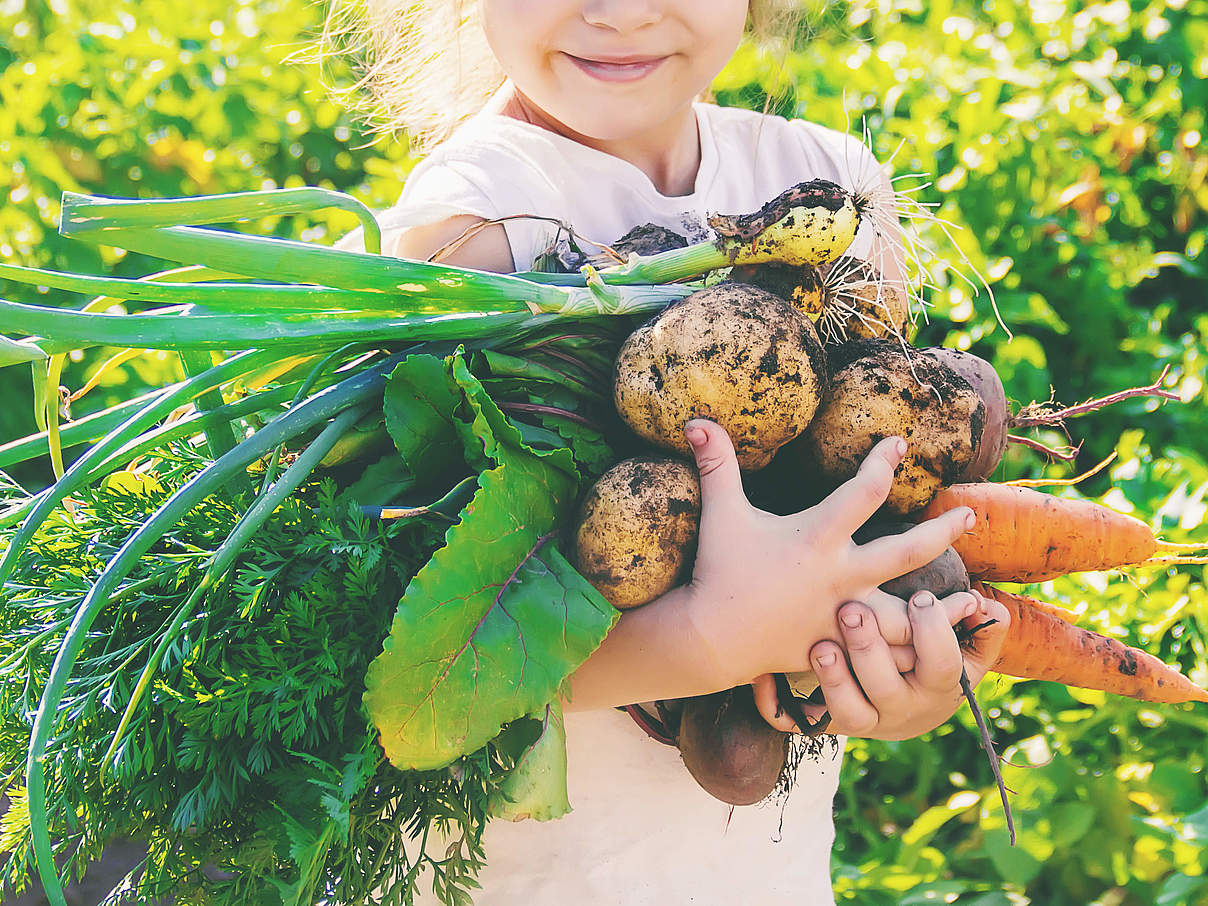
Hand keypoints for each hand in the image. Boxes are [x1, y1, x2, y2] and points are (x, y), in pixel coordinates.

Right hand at [680, 418, 976, 688]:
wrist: (712, 639)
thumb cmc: (718, 570)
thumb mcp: (721, 513)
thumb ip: (716, 465)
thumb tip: (696, 419)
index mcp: (817, 537)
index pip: (864, 491)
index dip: (884, 461)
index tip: (899, 444)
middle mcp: (840, 575)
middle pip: (908, 550)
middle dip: (943, 530)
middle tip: (969, 514)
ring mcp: (844, 615)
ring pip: (909, 613)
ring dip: (943, 607)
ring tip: (975, 599)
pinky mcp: (842, 646)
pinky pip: (887, 653)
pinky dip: (915, 650)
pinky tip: (937, 645)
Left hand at [752, 587, 1011, 739]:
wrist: (902, 710)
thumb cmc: (929, 661)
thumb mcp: (964, 651)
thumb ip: (981, 630)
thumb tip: (989, 608)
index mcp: (935, 686)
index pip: (942, 666)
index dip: (933, 634)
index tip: (920, 597)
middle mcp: (896, 709)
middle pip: (885, 689)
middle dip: (870, 651)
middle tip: (853, 610)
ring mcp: (859, 719)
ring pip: (845, 712)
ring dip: (832, 679)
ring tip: (819, 645)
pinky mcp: (821, 723)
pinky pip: (792, 723)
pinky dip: (774, 703)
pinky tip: (760, 676)